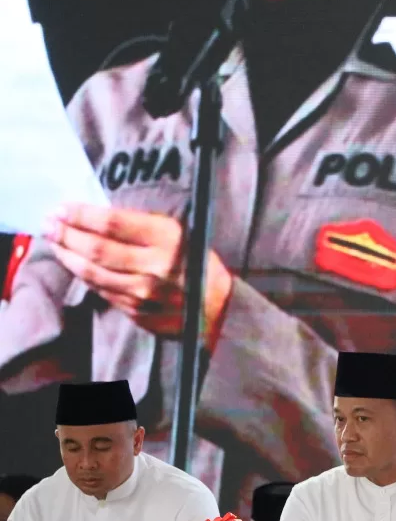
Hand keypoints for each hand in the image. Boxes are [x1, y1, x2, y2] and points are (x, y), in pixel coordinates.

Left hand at [46, 204, 232, 343]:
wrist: (220, 309)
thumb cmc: (199, 265)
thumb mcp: (180, 235)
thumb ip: (143, 227)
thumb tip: (96, 218)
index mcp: (169, 240)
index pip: (113, 223)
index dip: (81, 214)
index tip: (62, 208)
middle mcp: (154, 267)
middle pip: (96, 248)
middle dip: (66, 234)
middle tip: (49, 224)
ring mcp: (143, 294)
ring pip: (92, 272)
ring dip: (67, 255)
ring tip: (54, 242)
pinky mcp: (136, 312)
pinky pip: (102, 291)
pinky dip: (84, 276)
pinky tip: (74, 264)